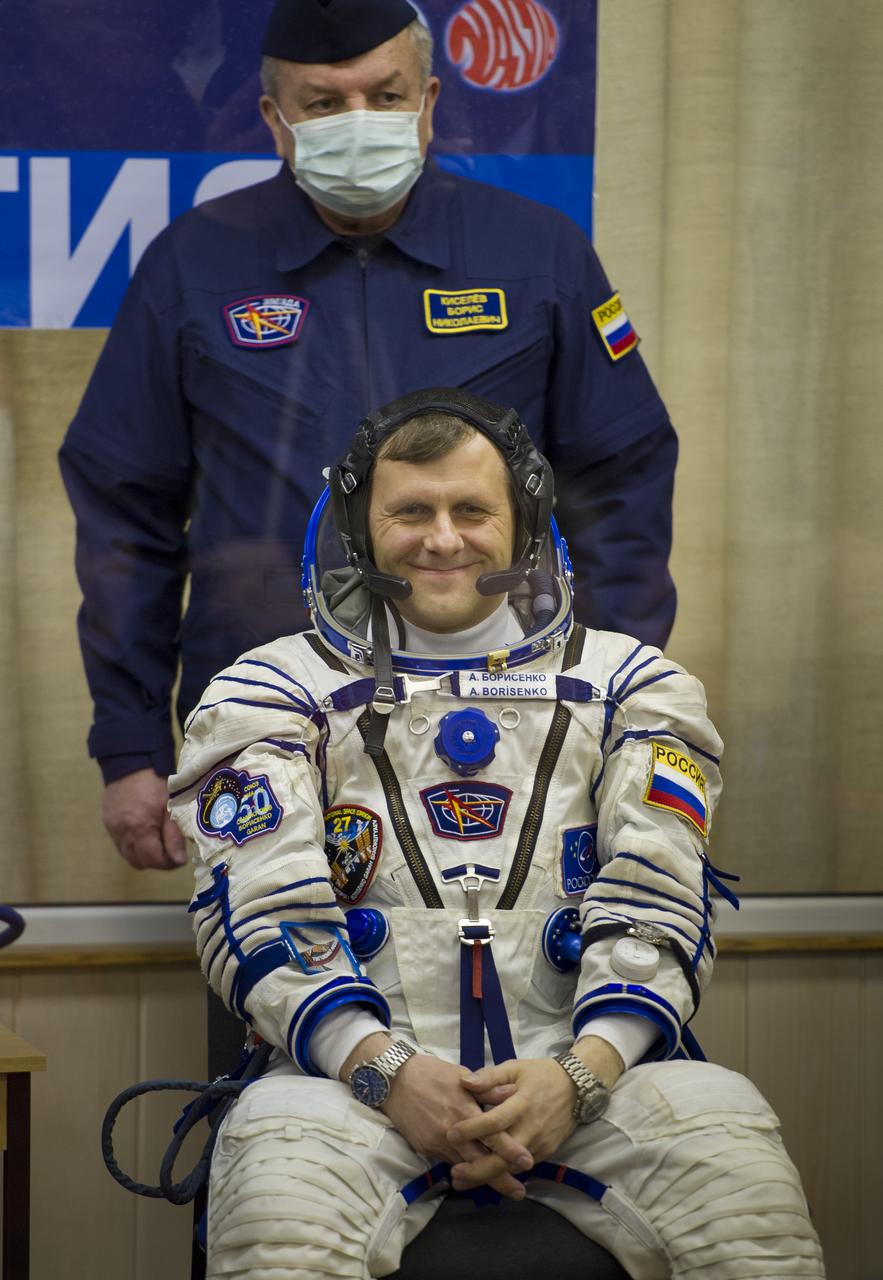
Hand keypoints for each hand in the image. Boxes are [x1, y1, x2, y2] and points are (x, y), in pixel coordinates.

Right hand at [103, 769, 186, 869]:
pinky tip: (145, 835)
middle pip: (140, 862)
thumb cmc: (156, 782)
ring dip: (144, 855)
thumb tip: (179, 860)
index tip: (180, 858)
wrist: (130, 761)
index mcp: (140, 827)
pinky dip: (134, 846)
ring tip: (159, 843)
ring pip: (129, 856)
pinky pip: (121, 845)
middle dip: (157, 861)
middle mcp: (122, 832)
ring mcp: (113, 829)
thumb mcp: (171, 806)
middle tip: (171, 851)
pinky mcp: (108, 823)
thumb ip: (173, 835)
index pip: (153, 860)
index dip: (169, 863)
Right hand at [381, 1053, 531, 1199]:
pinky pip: (449, 1161)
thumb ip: (486, 1089)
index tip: (528, 1162)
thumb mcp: (460, 1075)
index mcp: (463, 1110)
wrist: (394, 1080)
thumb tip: (512, 1093)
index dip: (510, 1150)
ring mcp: (436, 1143)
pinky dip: (463, 1168)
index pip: (491, 1135)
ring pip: (464, 1166)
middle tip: (520, 1191)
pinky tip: (474, 1174)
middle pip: (480, 1161)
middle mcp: (451, 1132)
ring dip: (482, 1177)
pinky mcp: (426, 1149)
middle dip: (500, 1178)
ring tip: (503, 1188)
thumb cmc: (431, 1073)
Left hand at [446, 1038, 624, 1191]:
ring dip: (487, 1176)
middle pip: (503, 1157)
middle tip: (454, 1173)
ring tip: (463, 1180)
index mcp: (522, 1104)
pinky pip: (521, 1167)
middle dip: (477, 1169)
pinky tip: (485, 1176)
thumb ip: (489, 1076)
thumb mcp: (515, 1068)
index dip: (471, 1130)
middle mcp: (531, 1129)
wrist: (577, 1087)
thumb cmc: (540, 1074)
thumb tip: (464, 1082)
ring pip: (511, 1168)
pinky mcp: (546, 1153)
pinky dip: (503, 1173)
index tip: (450, 1134)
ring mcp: (540, 1144)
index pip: (494, 1122)